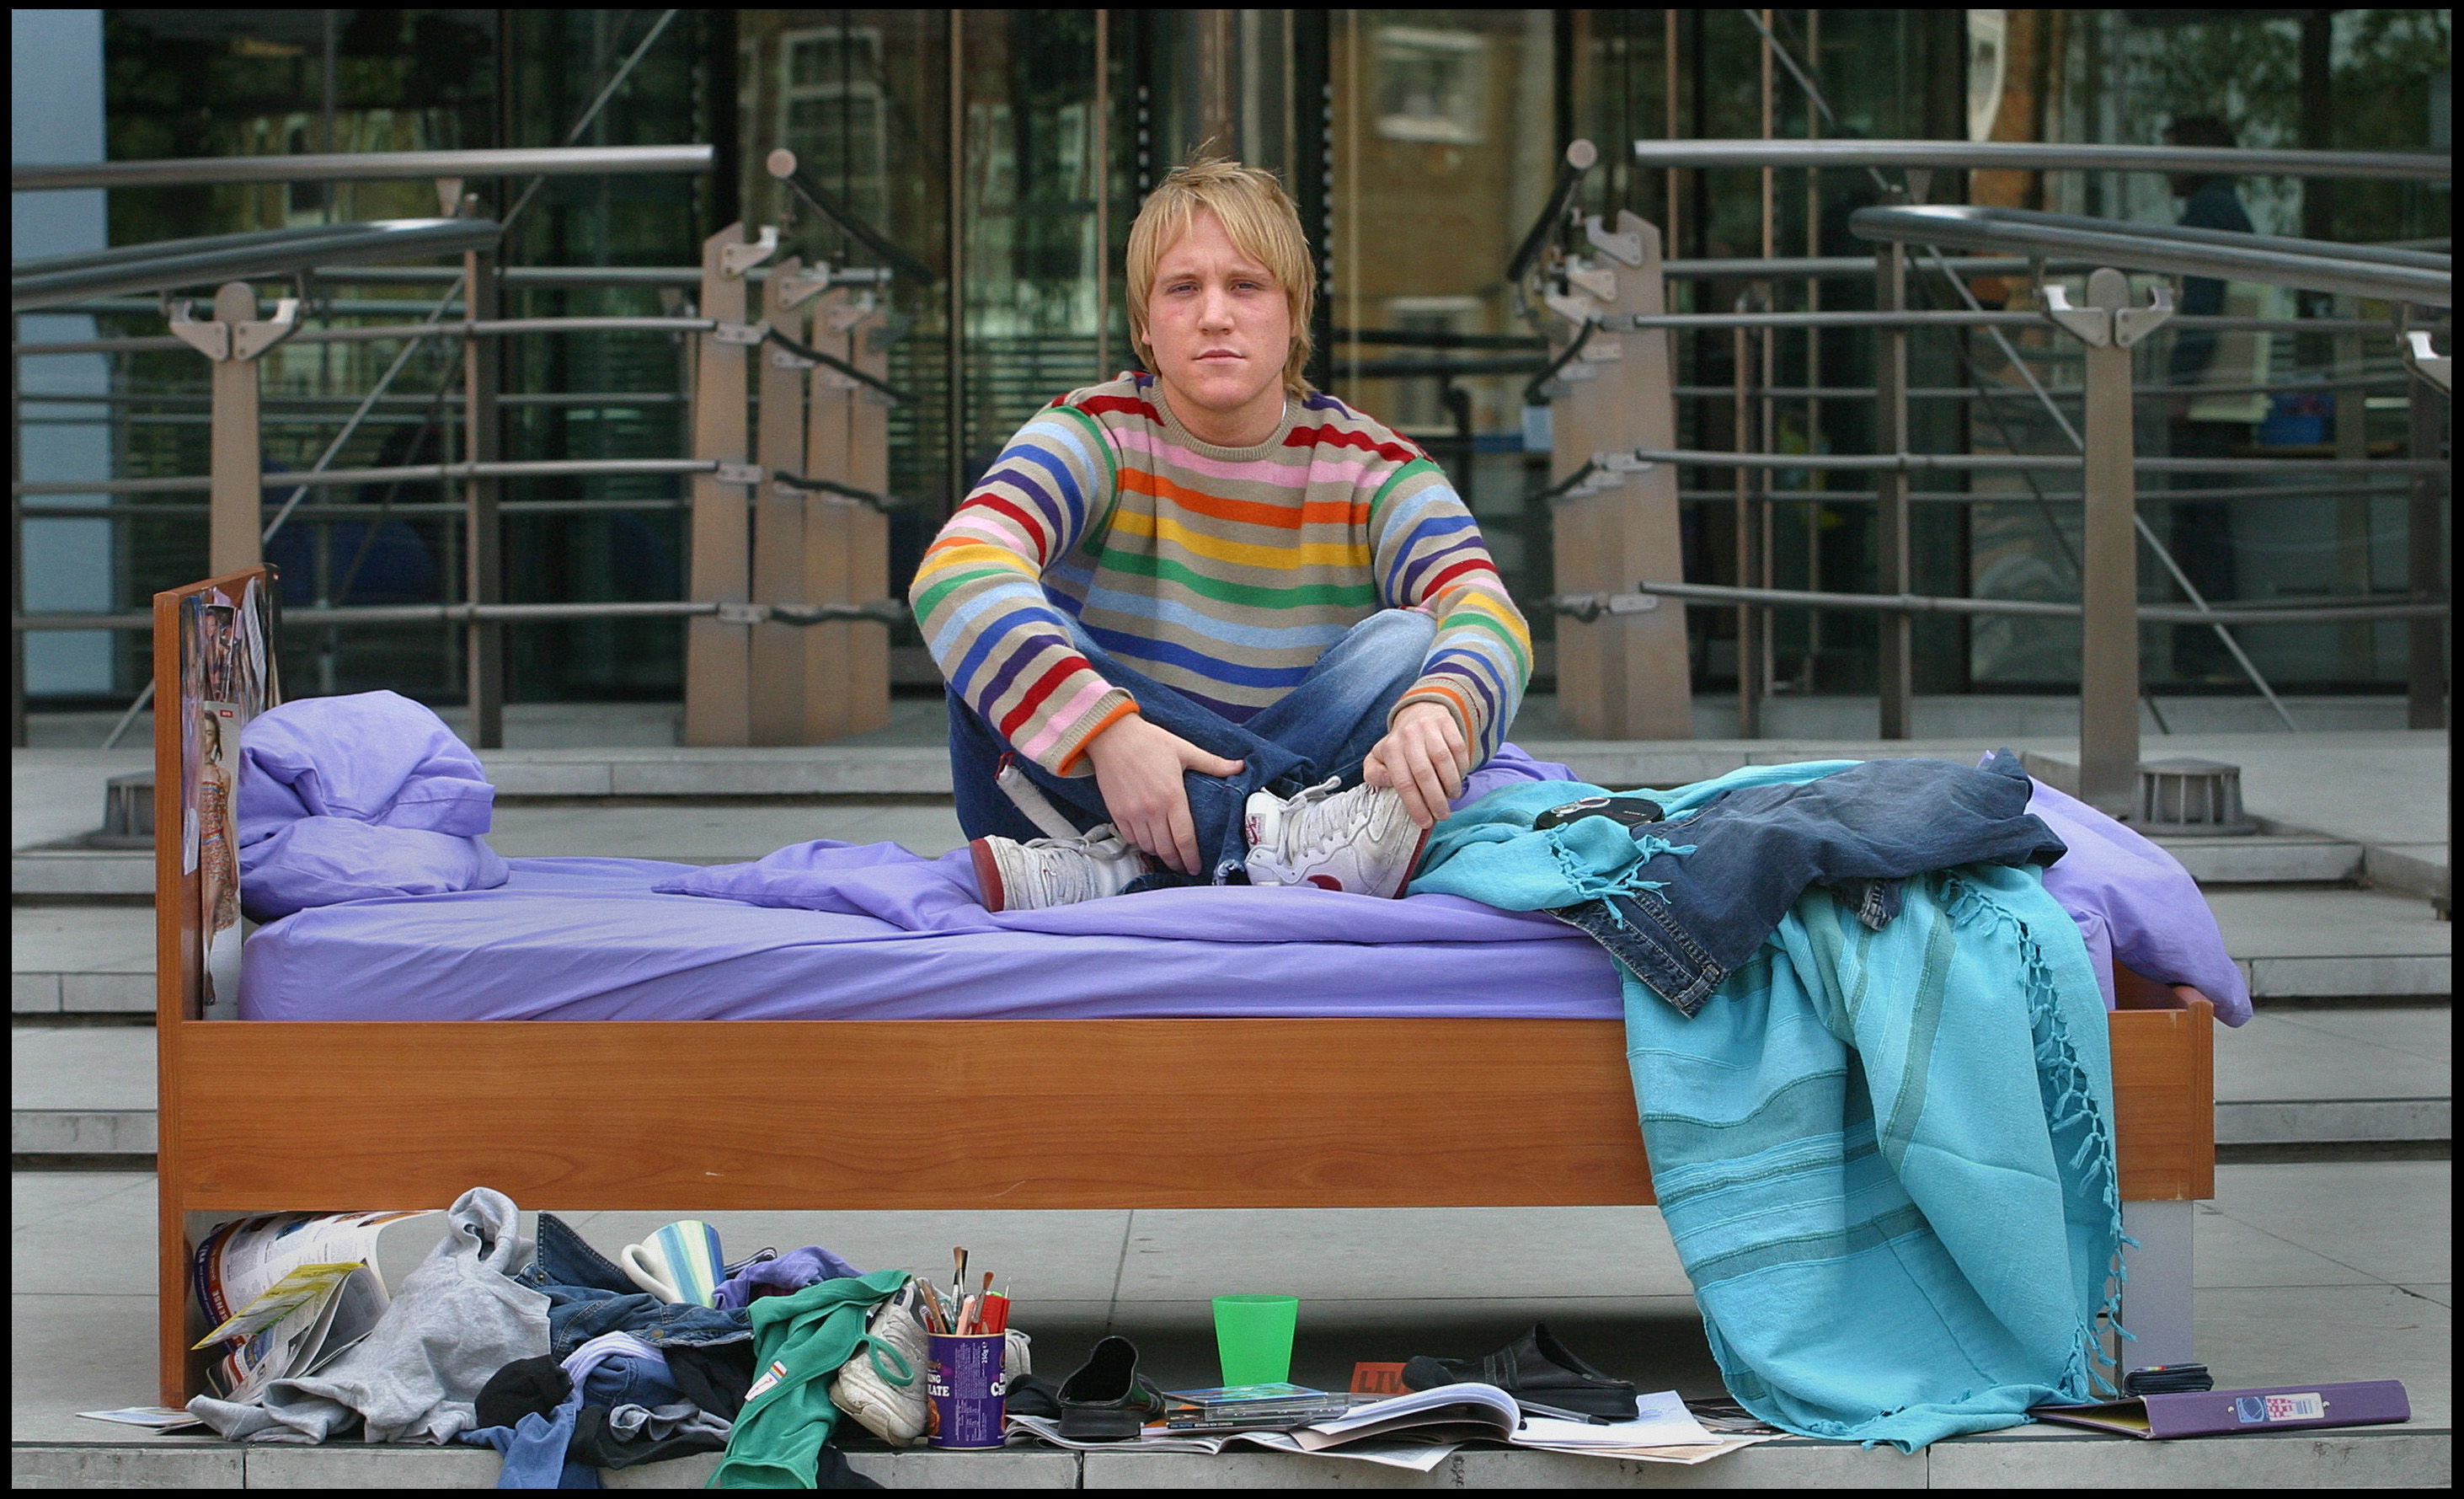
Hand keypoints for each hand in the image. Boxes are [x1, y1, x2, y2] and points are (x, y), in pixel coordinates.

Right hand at [1082, 713, 1244, 875]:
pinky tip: (1148, 841)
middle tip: (1183, 866)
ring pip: (1148, 846)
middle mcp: (1152, 810)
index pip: (1184, 838)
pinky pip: (1130, 839)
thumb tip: (1240, 766)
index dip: (1191, 857)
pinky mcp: (1117, 813)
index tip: (1196, 867)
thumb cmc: (1149, 741)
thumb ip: (1213, 763)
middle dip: (1177, 862)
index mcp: (1172, 797)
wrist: (1112, 736)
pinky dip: (1141, 844)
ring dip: (1159, 854)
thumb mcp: (1185, 750)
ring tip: (1168, 853)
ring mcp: (1132, 813)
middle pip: (1166, 849)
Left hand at [1365, 702, 1469, 829]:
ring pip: (1443, 760)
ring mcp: (1428, 727)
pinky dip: (1461, 767)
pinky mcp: (1446, 722)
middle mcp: (1408, 736)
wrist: (1417, 713)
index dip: (1415, 805)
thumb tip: (1389, 782)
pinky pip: (1458, 748)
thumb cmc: (1398, 745)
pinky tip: (1459, 779)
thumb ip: (1374, 774)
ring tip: (1452, 797)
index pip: (1403, 782)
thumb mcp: (1378, 758)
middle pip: (1424, 773)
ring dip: (1451, 784)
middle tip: (1443, 815)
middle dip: (1435, 800)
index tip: (1425, 822)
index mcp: (1390, 748)